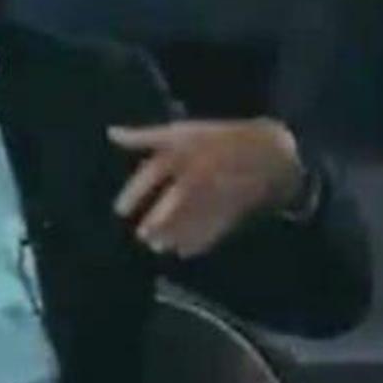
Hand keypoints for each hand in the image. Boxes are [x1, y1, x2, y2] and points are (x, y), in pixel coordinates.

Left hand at [108, 118, 303, 257]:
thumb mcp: (182, 130)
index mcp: (184, 151)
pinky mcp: (233, 209)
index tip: (120, 211)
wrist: (270, 151)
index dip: (134, 193)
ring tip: (156, 246)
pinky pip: (214, 230)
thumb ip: (144, 136)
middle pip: (174, 201)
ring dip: (173, 236)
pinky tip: (183, 252)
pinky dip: (198, 243)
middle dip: (157, 221)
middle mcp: (199, 173)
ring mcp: (218, 193)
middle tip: (141, 235)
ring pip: (192, 219)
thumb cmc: (218, 138)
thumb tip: (111, 133)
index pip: (154, 173)